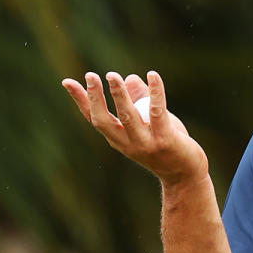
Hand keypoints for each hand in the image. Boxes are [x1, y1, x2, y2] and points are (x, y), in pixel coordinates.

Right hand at [61, 71, 207, 185]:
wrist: (185, 176)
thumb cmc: (167, 147)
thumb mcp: (149, 124)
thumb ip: (139, 100)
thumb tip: (130, 78)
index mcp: (118, 139)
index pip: (94, 119)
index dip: (80, 100)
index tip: (66, 82)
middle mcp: (127, 143)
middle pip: (104, 120)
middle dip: (96, 97)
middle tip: (90, 75)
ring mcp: (146, 143)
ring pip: (128, 117)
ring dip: (119, 95)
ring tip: (113, 76)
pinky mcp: (165, 140)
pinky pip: (157, 112)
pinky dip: (155, 92)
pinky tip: (153, 75)